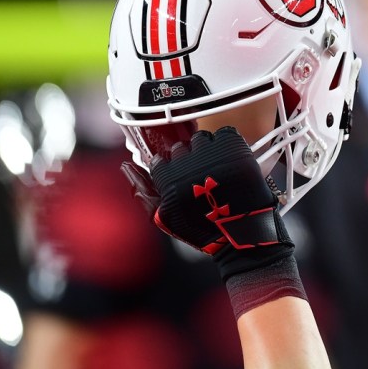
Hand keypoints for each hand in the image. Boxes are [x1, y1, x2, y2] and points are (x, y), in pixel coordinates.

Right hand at [121, 126, 292, 279]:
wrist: (241, 234)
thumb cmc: (203, 230)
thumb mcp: (165, 216)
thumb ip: (143, 191)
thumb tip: (126, 165)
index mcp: (168, 179)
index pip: (160, 161)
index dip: (172, 169)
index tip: (182, 177)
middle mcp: (187, 164)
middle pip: (180, 147)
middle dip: (189, 158)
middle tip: (202, 174)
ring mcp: (212, 156)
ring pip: (202, 138)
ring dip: (207, 149)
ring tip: (217, 166)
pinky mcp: (235, 151)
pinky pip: (226, 134)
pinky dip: (228, 144)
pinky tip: (231, 160)